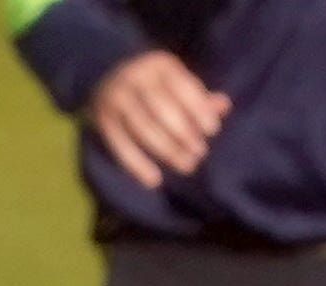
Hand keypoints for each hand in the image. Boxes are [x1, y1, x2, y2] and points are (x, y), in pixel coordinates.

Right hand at [89, 50, 228, 190]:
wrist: (103, 75)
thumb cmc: (151, 82)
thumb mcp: (174, 80)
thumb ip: (197, 95)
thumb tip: (223, 107)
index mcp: (158, 64)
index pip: (183, 88)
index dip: (199, 110)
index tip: (212, 131)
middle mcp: (134, 78)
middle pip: (162, 111)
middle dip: (183, 135)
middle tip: (199, 154)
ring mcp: (115, 100)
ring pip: (143, 129)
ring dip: (166, 151)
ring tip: (186, 166)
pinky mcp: (102, 120)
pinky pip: (121, 146)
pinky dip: (137, 165)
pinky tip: (153, 181)